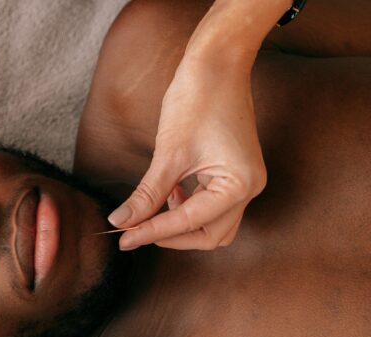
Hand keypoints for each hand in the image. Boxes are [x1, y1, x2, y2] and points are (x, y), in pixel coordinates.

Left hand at [108, 54, 266, 250]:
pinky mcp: (234, 175)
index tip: (123, 239)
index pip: (190, 222)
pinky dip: (188, 208)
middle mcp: (249, 188)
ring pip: (212, 225)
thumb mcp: (168, 153)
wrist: (217, 63)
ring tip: (152, 206)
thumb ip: (147, 194)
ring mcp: (244, 182)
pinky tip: (168, 193)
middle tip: (134, 230)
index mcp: (239, 184)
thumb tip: (121, 221)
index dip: (153, 232)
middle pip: (209, 236)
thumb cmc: (197, 99)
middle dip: (171, 235)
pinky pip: (212, 206)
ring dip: (181, 224)